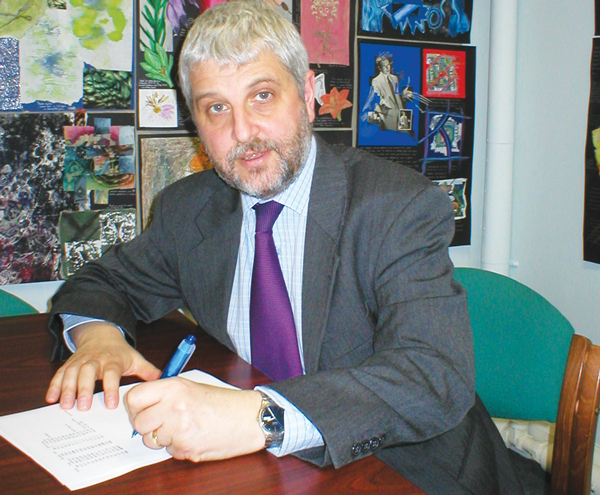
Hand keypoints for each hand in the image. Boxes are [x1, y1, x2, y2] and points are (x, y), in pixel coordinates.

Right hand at [45, 322, 160, 410]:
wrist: (101, 334)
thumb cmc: (119, 352)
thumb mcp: (135, 358)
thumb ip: (148, 371)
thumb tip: (164, 381)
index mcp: (113, 360)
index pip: (112, 374)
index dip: (111, 388)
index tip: (111, 404)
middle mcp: (95, 360)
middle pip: (88, 373)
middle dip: (84, 389)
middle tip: (83, 407)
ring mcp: (81, 362)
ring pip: (72, 373)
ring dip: (67, 389)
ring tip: (65, 405)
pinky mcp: (70, 364)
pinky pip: (60, 374)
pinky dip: (54, 385)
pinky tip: (51, 398)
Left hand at [125, 378, 265, 461]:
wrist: (248, 418)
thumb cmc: (222, 402)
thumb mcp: (191, 387)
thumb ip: (165, 393)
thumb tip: (141, 404)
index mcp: (173, 388)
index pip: (133, 398)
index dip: (135, 406)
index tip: (142, 409)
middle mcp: (173, 407)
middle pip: (138, 423)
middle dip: (147, 426)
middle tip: (162, 422)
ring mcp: (178, 430)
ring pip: (151, 440)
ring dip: (163, 438)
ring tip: (184, 427)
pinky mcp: (186, 449)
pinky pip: (169, 451)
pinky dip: (178, 447)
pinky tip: (194, 436)